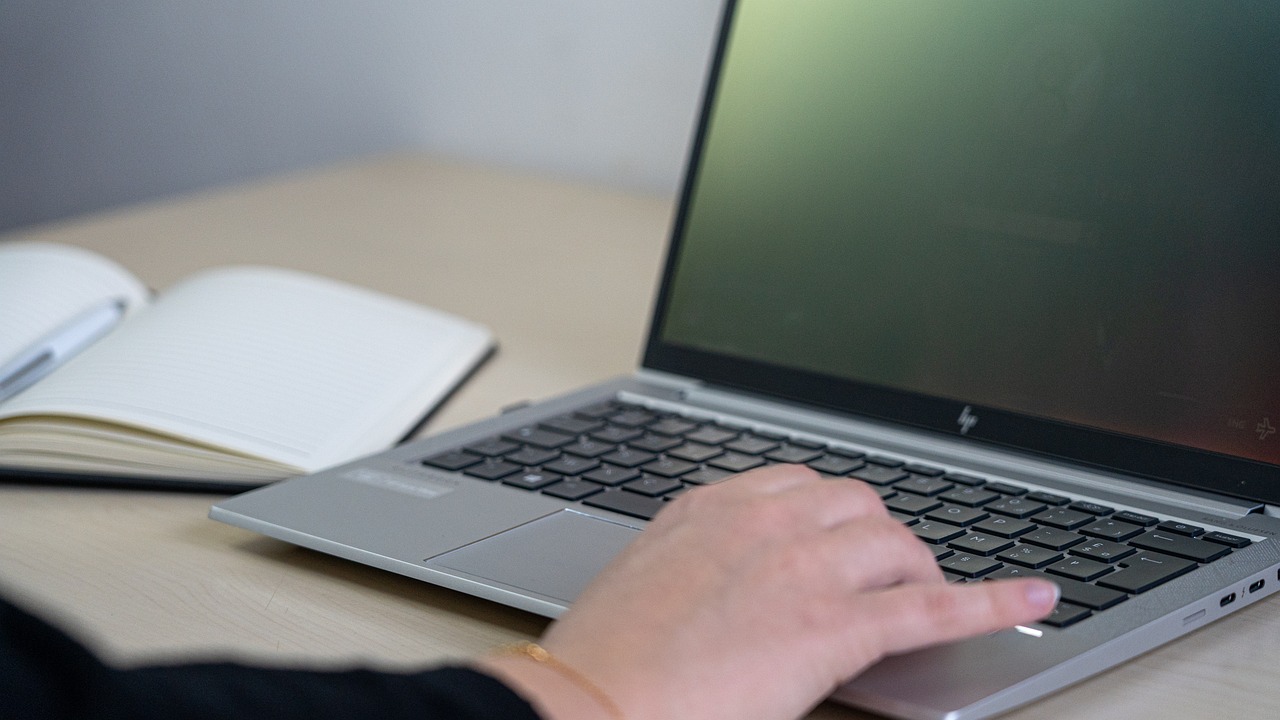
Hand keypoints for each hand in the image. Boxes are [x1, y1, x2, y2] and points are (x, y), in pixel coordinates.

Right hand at [483, 464, 1057, 719]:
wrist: (584, 705)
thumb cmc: (603, 662)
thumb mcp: (647, 586)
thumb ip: (696, 565)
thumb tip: (725, 586)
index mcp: (710, 508)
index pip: (800, 484)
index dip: (835, 515)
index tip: (846, 532)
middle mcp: (761, 523)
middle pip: (856, 504)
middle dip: (878, 539)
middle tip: (881, 577)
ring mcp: (801, 569)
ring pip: (895, 543)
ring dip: (916, 570)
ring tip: (919, 601)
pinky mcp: (832, 626)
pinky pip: (932, 607)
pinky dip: (992, 603)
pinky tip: (1031, 600)